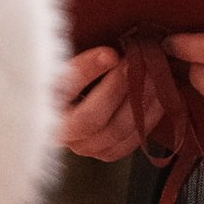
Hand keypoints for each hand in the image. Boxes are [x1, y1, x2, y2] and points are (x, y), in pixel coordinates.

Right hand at [57, 45, 165, 161]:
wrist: (74, 104)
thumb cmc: (70, 74)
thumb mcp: (66, 60)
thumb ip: (81, 57)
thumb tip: (109, 51)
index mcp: (44, 105)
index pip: (61, 89)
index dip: (87, 70)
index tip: (110, 53)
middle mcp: (62, 133)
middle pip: (91, 118)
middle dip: (118, 87)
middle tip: (137, 62)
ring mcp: (84, 147)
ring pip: (116, 130)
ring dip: (139, 100)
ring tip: (152, 74)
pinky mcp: (105, 152)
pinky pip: (131, 140)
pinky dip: (148, 117)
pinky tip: (160, 96)